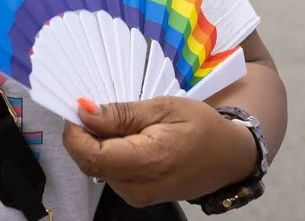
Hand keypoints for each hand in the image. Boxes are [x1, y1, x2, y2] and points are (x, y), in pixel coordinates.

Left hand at [63, 97, 254, 206]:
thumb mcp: (163, 108)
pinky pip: (110, 173)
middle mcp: (137, 188)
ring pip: (97, 168)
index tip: (78, 107)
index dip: (75, 131)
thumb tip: (84, 112)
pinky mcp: (138, 197)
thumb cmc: (200, 127)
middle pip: (90, 162)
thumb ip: (121, 114)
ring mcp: (137, 196)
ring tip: (125, 123)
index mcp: (146, 163)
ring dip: (99, 143)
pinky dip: (110, 153)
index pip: (90, 156)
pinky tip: (129, 138)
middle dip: (86, 134)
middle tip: (103, 108)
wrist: (228, 158)